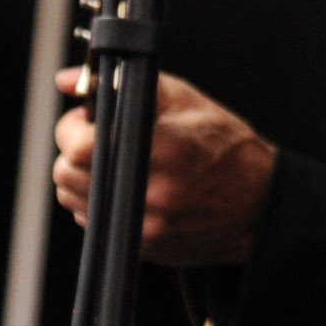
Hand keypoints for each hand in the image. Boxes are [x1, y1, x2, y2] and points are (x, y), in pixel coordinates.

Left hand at [52, 68, 275, 263]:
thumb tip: (68, 79)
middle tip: (97, 139)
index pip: (80, 145)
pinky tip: (124, 188)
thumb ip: (126, 84)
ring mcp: (146, 223)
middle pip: (66, 173)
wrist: (259, 204)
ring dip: (81, 178)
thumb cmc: (227, 148)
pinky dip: (97, 202)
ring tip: (112, 164)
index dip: (73, 128)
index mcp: (165, 147)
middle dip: (74, 152)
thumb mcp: (187, 101)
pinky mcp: (142, 245)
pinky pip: (91, 222)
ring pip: (71, 199)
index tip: (87, 120)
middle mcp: (153, 190)